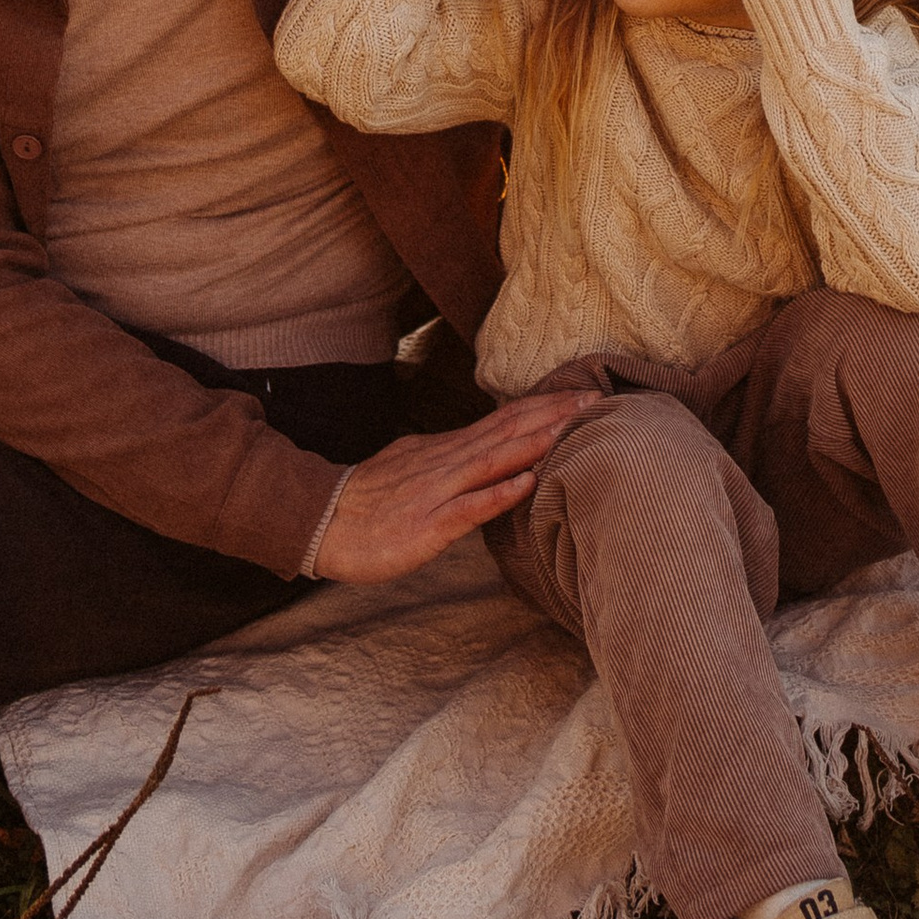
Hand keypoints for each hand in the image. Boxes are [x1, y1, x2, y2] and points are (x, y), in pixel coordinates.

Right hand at [311, 390, 602, 583]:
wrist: (322, 523)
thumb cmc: (369, 501)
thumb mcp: (413, 467)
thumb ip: (451, 458)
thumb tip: (482, 446)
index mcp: (446, 451)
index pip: (502, 421)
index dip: (543, 406)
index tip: (582, 393)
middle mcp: (447, 463)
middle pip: (507, 432)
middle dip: (553, 415)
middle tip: (597, 397)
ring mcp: (438, 492)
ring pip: (493, 460)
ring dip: (535, 442)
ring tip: (573, 426)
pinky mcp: (427, 526)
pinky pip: (468, 508)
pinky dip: (499, 493)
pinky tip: (527, 482)